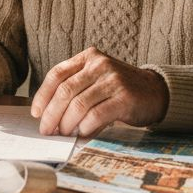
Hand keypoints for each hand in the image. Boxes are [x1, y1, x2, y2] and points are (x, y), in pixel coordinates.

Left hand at [30, 47, 168, 136]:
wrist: (156, 92)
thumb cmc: (120, 90)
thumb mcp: (96, 79)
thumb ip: (76, 89)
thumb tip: (48, 115)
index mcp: (88, 57)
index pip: (57, 74)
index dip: (42, 95)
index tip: (36, 113)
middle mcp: (100, 65)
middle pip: (65, 91)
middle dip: (51, 114)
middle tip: (47, 130)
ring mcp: (113, 80)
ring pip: (78, 105)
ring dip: (67, 124)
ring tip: (64, 134)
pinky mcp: (124, 98)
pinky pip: (96, 115)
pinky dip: (85, 128)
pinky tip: (82, 135)